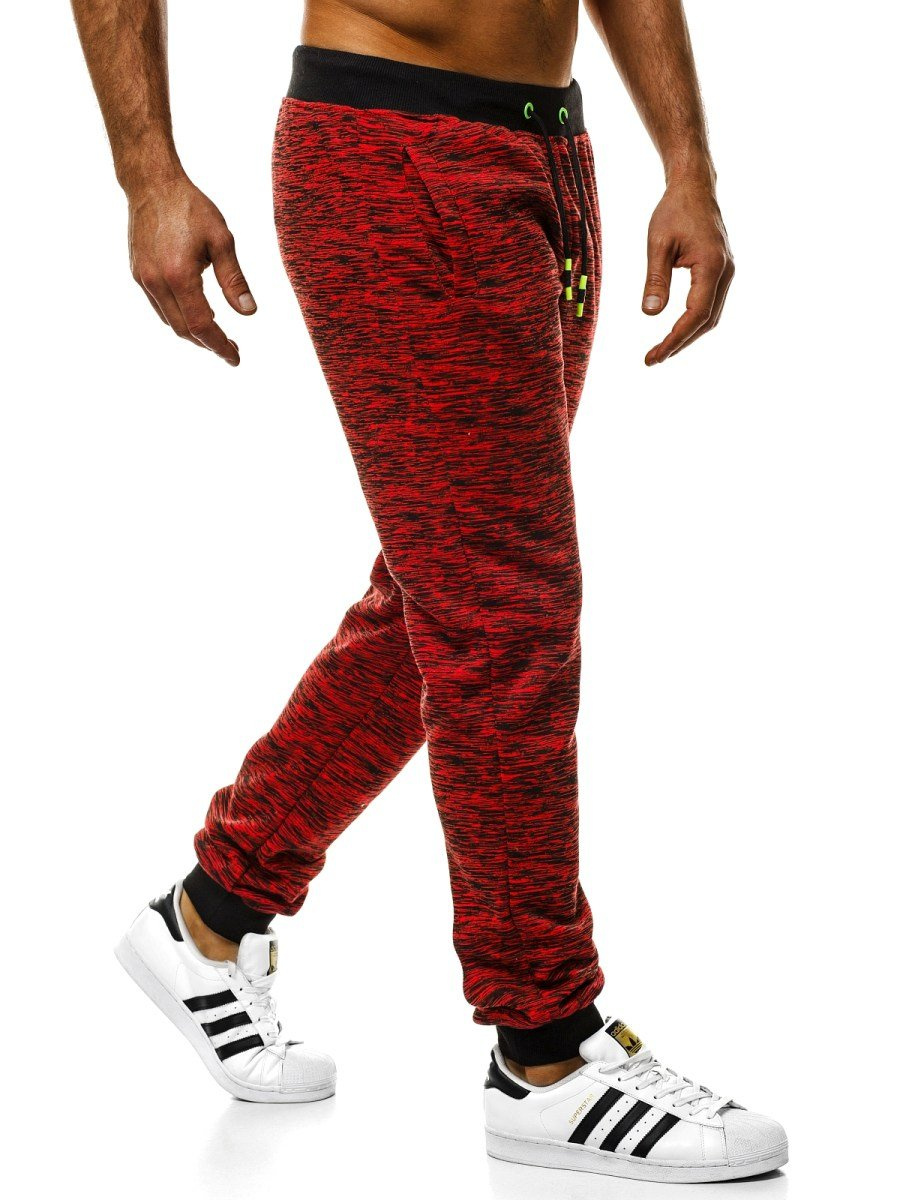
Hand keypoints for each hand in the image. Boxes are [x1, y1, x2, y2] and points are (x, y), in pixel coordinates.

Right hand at [127, 176, 255, 366]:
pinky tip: (195, 315)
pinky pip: (160, 307)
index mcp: (179, 275)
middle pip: (184, 330)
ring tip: (217, 336)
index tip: (235, 357)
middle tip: (232, 348)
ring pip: (170, 322)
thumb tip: (248, 313)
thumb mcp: (221, 240)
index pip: (202, 325)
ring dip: (193, 334)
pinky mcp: (138, 274)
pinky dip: (179, 318)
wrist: (151, 184)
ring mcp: (143, 279)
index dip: (220, 346)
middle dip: (208, 344)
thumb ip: (234, 280)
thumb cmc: (190, 207)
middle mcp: (156, 282)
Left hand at [642, 178, 733, 365]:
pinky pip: (711, 304)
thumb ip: (655, 279)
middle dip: (680, 343)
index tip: (654, 356)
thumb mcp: (658, 244)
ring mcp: (727, 272)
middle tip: (653, 359)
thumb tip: (650, 314)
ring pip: (711, 316)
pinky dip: (695, 322)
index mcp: (711, 265)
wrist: (694, 188)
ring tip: (662, 350)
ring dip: (688, 335)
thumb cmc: (674, 211)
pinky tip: (677, 331)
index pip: (695, 315)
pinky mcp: (722, 271)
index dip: (675, 339)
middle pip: (706, 321)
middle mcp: (726, 272)